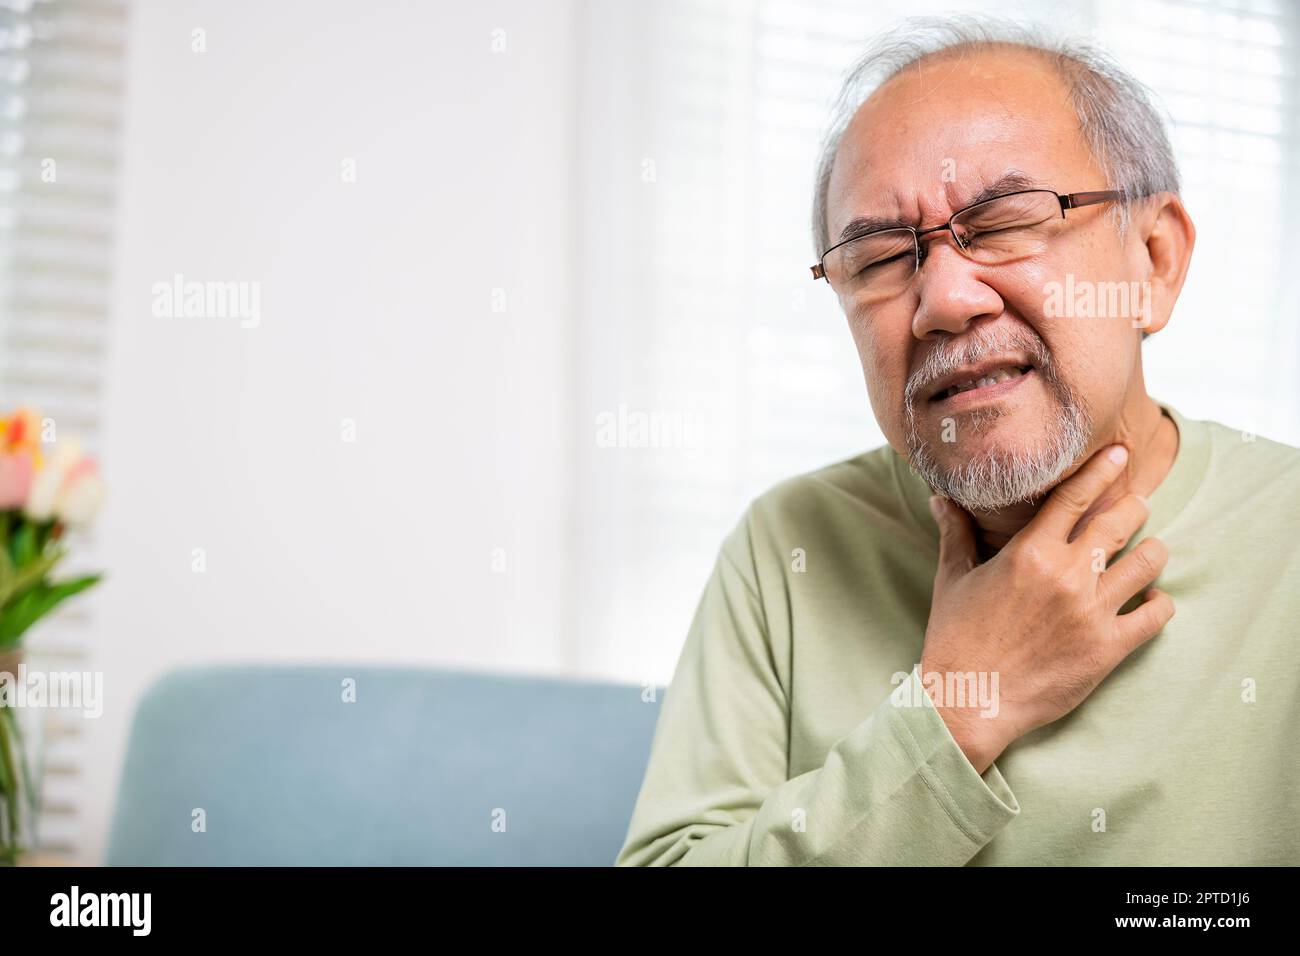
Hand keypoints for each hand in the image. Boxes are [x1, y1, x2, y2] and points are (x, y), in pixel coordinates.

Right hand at [920, 444, 1173, 773]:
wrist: (969, 701)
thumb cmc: (956, 639)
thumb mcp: (953, 580)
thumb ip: (956, 534)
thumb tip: (941, 498)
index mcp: (1028, 553)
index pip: (1075, 497)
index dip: (1101, 470)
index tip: (1120, 453)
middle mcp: (1065, 576)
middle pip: (1120, 522)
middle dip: (1135, 506)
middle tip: (1138, 503)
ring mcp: (1091, 612)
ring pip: (1147, 563)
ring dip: (1153, 551)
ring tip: (1150, 550)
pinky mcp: (1108, 648)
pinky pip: (1155, 614)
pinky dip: (1159, 602)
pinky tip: (1151, 599)